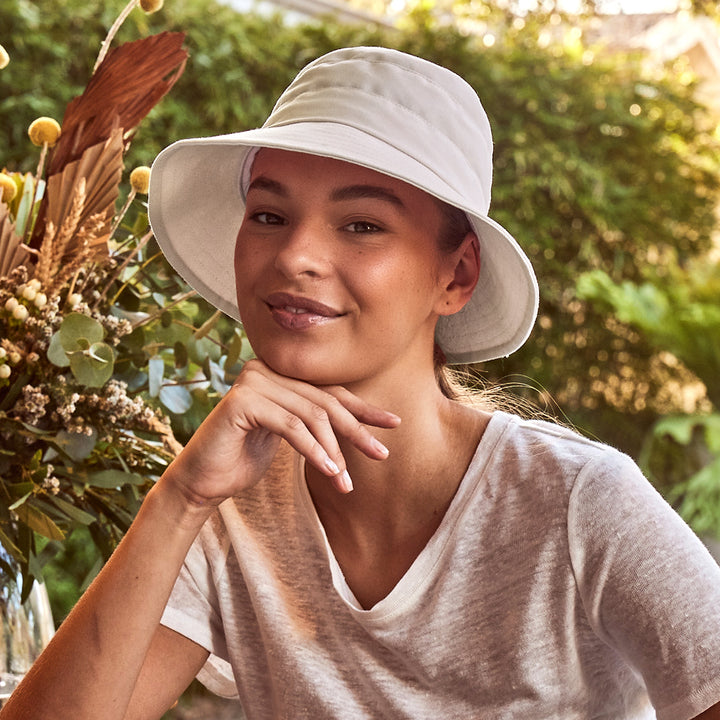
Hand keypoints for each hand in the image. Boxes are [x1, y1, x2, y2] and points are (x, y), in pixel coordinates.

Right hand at [164, 359, 399, 506]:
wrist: (201, 482)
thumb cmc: (244, 458)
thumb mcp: (289, 435)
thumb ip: (313, 420)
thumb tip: (359, 421)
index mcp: (278, 373)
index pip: (329, 390)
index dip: (363, 408)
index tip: (393, 424)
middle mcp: (266, 369)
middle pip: (325, 401)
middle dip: (357, 430)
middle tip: (381, 454)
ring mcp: (253, 381)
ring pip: (312, 415)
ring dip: (335, 451)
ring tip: (347, 481)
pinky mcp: (243, 401)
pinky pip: (292, 427)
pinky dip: (314, 451)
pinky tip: (329, 471)